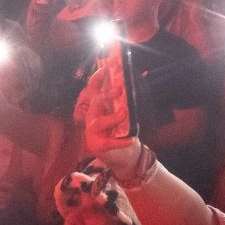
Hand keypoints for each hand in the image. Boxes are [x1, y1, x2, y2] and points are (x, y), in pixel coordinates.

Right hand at [76, 50, 141, 171]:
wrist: (123, 156)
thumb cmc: (122, 132)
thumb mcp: (121, 115)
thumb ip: (120, 102)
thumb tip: (126, 84)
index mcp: (98, 108)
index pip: (93, 90)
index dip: (96, 79)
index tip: (104, 68)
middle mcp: (92, 118)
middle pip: (95, 103)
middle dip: (106, 95)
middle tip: (120, 89)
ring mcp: (93, 132)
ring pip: (99, 122)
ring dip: (113, 117)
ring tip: (125, 113)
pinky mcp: (98, 145)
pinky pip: (110, 142)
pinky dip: (121, 141)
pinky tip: (131, 139)